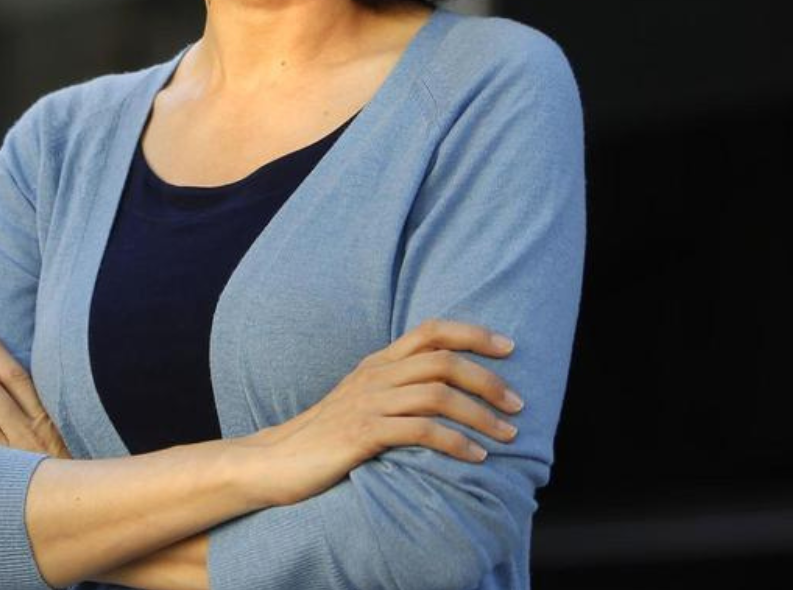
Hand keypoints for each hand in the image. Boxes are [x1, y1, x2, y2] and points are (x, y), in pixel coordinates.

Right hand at [243, 318, 522, 506]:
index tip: (509, 347)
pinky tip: (474, 457)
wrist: (274, 462)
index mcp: (377, 364)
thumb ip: (395, 391)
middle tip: (518, 405)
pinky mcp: (362, 434)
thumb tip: (443, 394)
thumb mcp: (361, 403)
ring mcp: (368, 404)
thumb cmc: (323, 438)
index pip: (431, 331)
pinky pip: (420, 431)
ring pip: (438, 395)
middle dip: (489, 380)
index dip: (474, 333)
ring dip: (480, 415)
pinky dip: (454, 442)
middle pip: (443, 361)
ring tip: (507, 435)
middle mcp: (375, 376)